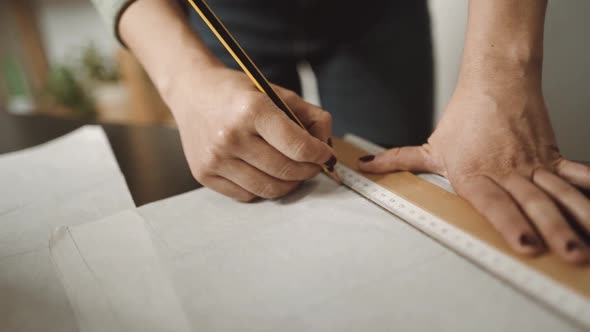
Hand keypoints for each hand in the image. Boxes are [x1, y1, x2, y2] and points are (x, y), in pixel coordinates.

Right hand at [166, 65, 334, 200]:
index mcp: (252, 109)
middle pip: (286, 171)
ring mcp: (215, 158)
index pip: (298, 146)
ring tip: (293, 171)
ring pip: (268, 189)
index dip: (319, 155)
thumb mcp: (276, 91)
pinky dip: (263, 188)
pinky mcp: (204, 173)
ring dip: (289, 184)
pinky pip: (246, 195)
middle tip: (313, 165)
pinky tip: (265, 173)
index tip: (326, 155)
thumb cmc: (237, 92)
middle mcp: (231, 136)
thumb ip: (309, 115)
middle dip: (308, 171)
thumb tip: (327, 146)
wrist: (191, 92)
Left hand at [358, 72, 589, 263]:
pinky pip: (577, 175)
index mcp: (476, 175)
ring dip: (578, 218)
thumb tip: (365, 166)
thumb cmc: (465, 117)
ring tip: (588, 245)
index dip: (511, 223)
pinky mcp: (551, 158)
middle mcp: (508, 173)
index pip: (494, 203)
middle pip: (533, 203)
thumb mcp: (430, 147)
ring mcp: (533, 166)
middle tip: (571, 254)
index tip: (527, 244)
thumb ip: (397, 160)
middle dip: (554, 230)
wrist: (496, 82)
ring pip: (559, 194)